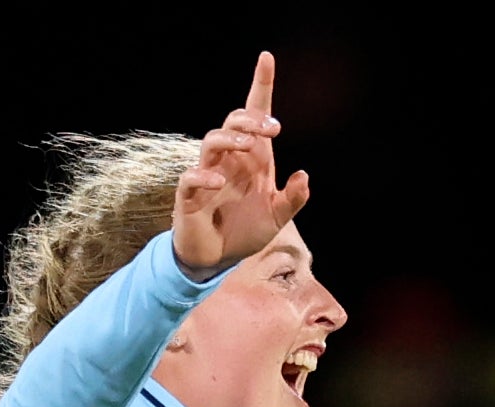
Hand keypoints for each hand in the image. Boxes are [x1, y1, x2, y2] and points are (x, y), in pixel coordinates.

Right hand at [172, 54, 307, 279]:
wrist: (217, 260)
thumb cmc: (244, 230)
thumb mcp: (277, 217)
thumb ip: (293, 199)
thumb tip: (304, 176)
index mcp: (252, 160)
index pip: (255, 115)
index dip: (261, 86)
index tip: (267, 59)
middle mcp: (229, 161)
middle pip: (234, 122)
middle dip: (251, 119)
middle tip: (272, 129)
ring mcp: (207, 175)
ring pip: (211, 141)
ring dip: (231, 138)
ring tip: (249, 146)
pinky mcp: (190, 197)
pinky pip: (191, 178)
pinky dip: (203, 177)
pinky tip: (218, 182)